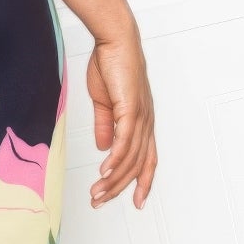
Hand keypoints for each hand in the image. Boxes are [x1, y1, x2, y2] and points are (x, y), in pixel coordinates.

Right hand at [85, 28, 156, 209]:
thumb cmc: (110, 65)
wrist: (115, 41)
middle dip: (119, 188)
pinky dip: (115, 160)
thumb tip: (103, 148)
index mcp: (141, 122)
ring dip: (112, 179)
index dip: (143, 182)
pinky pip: (124, 141)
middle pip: (137, 165)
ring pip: (129, 158)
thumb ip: (105, 126)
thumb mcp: (104, 102)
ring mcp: (140, 117)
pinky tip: (104, 172)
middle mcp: (145, 123)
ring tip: (96, 192)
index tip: (136, 203)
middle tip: (99, 202)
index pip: (147, 159)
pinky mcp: (131, 109)